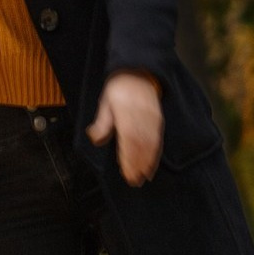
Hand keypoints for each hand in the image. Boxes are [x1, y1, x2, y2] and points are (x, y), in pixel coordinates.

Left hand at [87, 71, 163, 185]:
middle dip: (137, 165)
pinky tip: (151, 164)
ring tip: (142, 177)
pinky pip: (158, 140)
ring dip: (147, 163)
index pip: (127, 139)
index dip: (128, 158)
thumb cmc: (119, 89)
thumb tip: (95, 138)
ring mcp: (151, 119)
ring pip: (150, 144)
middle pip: (140, 145)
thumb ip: (102, 122)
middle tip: (133, 181)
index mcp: (125, 112)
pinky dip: (155, 154)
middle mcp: (140, 116)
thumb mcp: (105, 102)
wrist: (137, 73)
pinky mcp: (158, 120)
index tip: (125, 172)